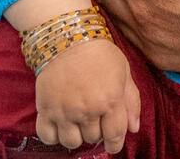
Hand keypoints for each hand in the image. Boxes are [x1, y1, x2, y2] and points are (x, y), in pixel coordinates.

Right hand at [34, 37, 140, 153]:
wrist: (66, 35)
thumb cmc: (99, 52)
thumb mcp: (124, 71)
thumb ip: (132, 101)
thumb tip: (134, 129)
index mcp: (110, 100)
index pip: (115, 136)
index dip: (115, 143)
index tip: (112, 142)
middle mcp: (87, 110)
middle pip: (93, 138)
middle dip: (96, 131)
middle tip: (93, 116)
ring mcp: (65, 110)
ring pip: (72, 142)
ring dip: (76, 135)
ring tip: (77, 121)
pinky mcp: (45, 108)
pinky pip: (47, 136)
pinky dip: (53, 135)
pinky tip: (59, 124)